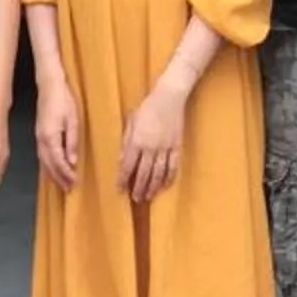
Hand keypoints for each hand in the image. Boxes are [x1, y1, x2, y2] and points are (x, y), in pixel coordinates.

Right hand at [34, 74, 80, 190]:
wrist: (49, 85)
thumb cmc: (64, 100)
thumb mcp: (73, 120)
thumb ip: (72, 142)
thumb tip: (72, 162)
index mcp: (50, 137)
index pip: (58, 162)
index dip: (65, 174)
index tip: (74, 183)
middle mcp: (41, 140)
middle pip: (48, 165)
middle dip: (58, 178)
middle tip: (68, 189)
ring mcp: (38, 137)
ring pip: (43, 161)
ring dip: (52, 174)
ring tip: (62, 183)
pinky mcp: (39, 133)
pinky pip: (42, 155)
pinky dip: (48, 165)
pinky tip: (53, 168)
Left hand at [117, 80, 188, 201]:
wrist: (170, 97)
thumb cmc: (147, 107)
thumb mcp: (131, 121)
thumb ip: (126, 141)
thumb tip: (121, 160)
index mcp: (137, 140)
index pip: (128, 165)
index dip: (123, 179)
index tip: (120, 190)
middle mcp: (151, 147)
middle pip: (143, 173)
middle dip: (138, 187)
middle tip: (135, 199)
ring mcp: (165, 148)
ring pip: (158, 173)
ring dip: (152, 187)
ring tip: (148, 196)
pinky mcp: (177, 147)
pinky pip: (173, 167)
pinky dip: (168, 178)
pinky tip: (164, 186)